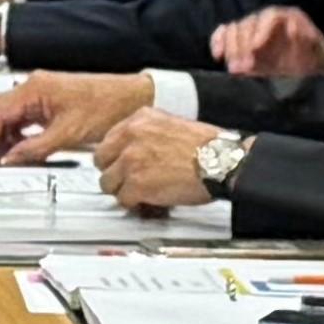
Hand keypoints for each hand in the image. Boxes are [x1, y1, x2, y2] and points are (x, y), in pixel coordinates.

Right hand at [0, 71, 150, 165]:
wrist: (131, 97)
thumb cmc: (107, 106)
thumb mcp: (68, 134)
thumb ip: (35, 147)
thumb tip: (10, 158)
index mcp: (33, 90)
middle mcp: (32, 86)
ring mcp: (38, 92)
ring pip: (5, 113)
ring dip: (1, 135)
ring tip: (5, 157)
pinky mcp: (46, 99)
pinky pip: (20, 115)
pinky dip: (15, 131)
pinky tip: (21, 147)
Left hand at [93, 109, 219, 209]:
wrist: (222, 161)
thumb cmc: (207, 146)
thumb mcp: (171, 124)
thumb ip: (147, 133)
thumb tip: (133, 150)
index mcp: (139, 119)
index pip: (108, 140)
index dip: (115, 157)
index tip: (120, 165)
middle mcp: (130, 136)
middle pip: (101, 160)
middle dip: (114, 173)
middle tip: (127, 181)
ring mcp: (131, 160)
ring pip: (108, 183)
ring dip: (122, 191)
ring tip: (139, 193)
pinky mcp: (137, 184)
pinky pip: (123, 199)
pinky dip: (134, 204)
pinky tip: (147, 202)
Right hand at [209, 6, 323, 75]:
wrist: (309, 79)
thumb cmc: (316, 68)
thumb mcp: (321, 58)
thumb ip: (311, 44)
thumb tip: (294, 30)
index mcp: (291, 19)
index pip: (270, 16)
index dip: (260, 31)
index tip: (255, 49)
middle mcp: (269, 20)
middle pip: (248, 23)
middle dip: (242, 46)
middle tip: (242, 68)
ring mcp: (253, 29)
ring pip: (234, 29)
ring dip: (231, 49)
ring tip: (235, 70)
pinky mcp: (241, 41)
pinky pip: (223, 33)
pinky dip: (218, 42)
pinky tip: (218, 57)